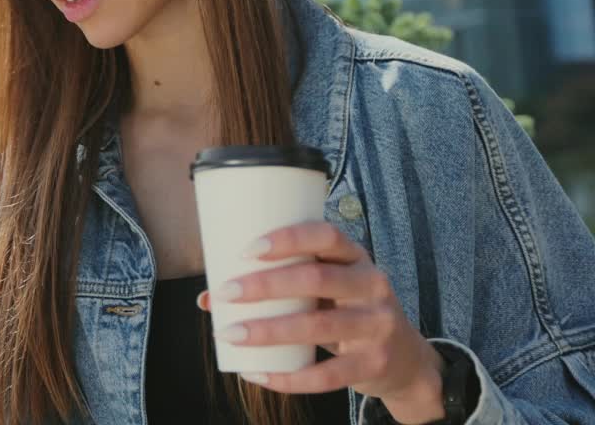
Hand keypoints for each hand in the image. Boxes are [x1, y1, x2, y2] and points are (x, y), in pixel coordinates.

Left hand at [197, 221, 445, 423]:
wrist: (405, 360)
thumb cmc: (346, 311)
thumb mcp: (325, 290)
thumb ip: (277, 288)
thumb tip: (207, 298)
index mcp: (356, 257)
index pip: (326, 235)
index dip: (288, 238)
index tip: (246, 250)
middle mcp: (372, 285)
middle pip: (317, 278)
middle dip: (266, 285)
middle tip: (225, 292)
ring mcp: (377, 326)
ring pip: (318, 326)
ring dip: (268, 330)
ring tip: (229, 333)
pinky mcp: (373, 364)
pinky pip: (327, 374)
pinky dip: (288, 377)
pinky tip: (257, 374)